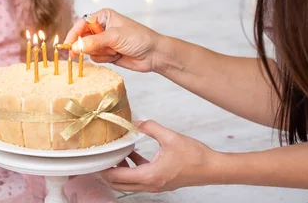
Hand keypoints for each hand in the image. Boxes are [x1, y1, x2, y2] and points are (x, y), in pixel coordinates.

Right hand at [64, 9, 162, 72]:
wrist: (153, 54)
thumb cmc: (138, 38)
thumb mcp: (115, 37)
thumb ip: (94, 42)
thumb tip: (76, 47)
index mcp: (103, 17)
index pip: (82, 24)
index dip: (73, 34)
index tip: (67, 46)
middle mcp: (101, 28)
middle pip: (82, 37)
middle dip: (86, 46)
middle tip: (78, 55)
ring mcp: (104, 41)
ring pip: (88, 50)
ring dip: (100, 53)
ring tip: (114, 51)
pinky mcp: (107, 53)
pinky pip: (96, 57)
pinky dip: (105, 59)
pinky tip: (116, 56)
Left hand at [100, 120, 218, 192]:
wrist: (212, 168)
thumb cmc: (194, 156)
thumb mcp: (169, 137)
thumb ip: (150, 127)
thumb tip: (135, 122)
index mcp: (149, 176)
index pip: (118, 177)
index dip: (104, 169)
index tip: (95, 160)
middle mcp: (150, 185)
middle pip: (120, 184)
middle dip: (107, 172)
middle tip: (99, 158)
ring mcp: (155, 186)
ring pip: (129, 183)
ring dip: (119, 170)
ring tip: (114, 153)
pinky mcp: (160, 182)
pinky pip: (140, 178)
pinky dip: (132, 168)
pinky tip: (133, 153)